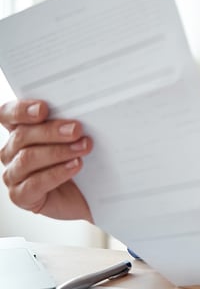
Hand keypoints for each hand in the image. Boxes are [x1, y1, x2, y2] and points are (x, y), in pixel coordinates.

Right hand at [0, 99, 92, 221]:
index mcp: (19, 131)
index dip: (20, 110)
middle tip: (76, 129)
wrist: (85, 195)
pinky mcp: (21, 196)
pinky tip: (75, 166)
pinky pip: (34, 183)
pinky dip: (57, 173)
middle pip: (22, 136)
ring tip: (83, 148)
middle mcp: (11, 152)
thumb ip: (68, 125)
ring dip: (59, 151)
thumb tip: (82, 113)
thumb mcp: (74, 139)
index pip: (7, 115)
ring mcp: (13, 175)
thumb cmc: (77, 162)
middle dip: (52, 131)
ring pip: (28, 159)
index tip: (42, 109)